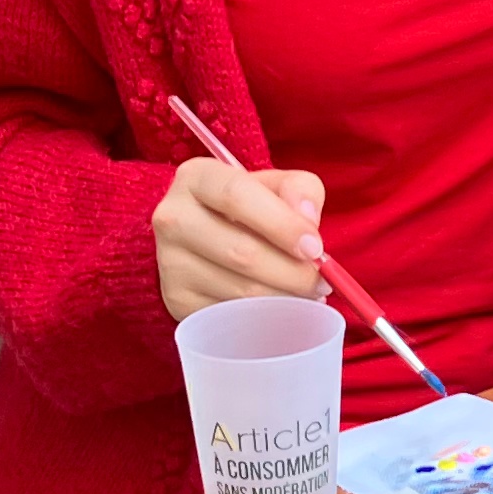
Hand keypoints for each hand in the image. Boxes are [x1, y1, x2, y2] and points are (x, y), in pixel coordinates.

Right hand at [153, 157, 327, 319]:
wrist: (208, 237)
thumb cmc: (251, 207)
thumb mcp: (277, 185)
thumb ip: (301, 190)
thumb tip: (308, 221)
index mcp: (196, 177)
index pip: (238, 196)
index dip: (282, 224)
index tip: (315, 249)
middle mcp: (173, 217)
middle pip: (241, 252)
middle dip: (293, 273)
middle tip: (322, 282)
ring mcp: (170, 261)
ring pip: (240, 291)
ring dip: (285, 298)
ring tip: (308, 294)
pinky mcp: (176, 297)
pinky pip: (231, 315)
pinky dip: (265, 316)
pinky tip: (281, 306)